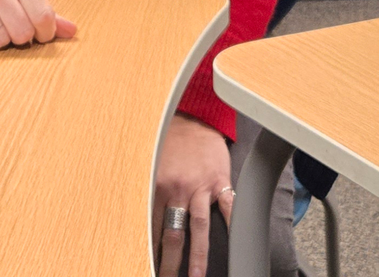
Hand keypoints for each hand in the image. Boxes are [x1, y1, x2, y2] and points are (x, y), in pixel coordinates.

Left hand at [153, 112, 232, 276]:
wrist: (194, 118)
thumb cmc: (171, 142)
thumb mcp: (151, 165)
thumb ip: (150, 193)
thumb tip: (142, 224)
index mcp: (156, 187)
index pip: (151, 227)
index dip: (150, 250)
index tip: (148, 265)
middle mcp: (176, 189)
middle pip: (173, 234)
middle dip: (170, 262)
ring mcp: (200, 187)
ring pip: (198, 228)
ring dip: (197, 256)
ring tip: (197, 276)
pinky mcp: (220, 182)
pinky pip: (228, 208)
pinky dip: (232, 226)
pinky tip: (235, 243)